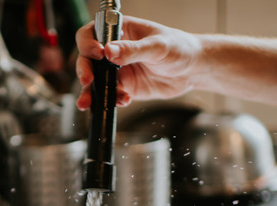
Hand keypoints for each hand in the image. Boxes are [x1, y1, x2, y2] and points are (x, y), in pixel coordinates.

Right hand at [75, 16, 200, 109]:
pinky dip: (112, 100)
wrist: (193, 70)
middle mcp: (115, 50)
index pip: (92, 33)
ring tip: (89, 102)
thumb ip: (133, 49)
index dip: (88, 43)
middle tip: (88, 80)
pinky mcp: (125, 87)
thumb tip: (109, 51)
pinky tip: (123, 100)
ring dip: (91, 92)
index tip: (97, 53)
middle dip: (84, 70)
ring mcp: (118, 70)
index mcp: (120, 31)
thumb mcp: (157, 46)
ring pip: (95, 81)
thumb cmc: (179, 48)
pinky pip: (110, 95)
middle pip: (87, 58)